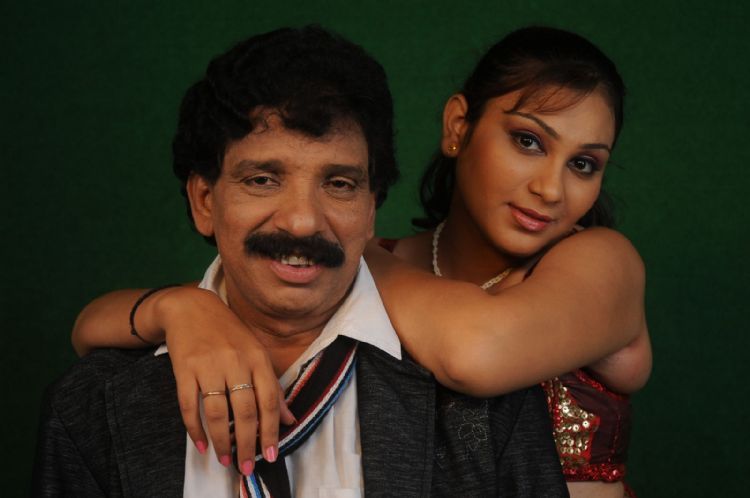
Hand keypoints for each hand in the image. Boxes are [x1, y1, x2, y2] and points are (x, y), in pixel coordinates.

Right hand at [153, 287, 294, 474]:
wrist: (191, 307)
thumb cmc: (229, 333)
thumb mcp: (256, 353)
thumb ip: (272, 386)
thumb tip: (290, 419)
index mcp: (257, 358)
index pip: (269, 401)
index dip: (271, 431)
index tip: (271, 455)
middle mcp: (235, 362)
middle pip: (245, 411)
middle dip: (248, 443)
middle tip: (246, 466)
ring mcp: (209, 366)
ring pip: (217, 412)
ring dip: (222, 441)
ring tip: (225, 458)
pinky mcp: (184, 369)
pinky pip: (189, 405)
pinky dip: (194, 428)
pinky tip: (200, 444)